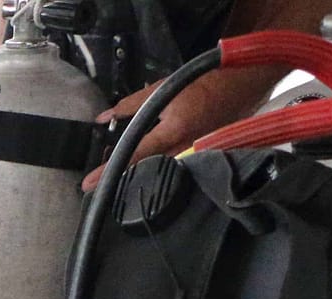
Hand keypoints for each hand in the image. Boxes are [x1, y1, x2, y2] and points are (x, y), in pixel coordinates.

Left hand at [82, 67, 278, 190]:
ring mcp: (196, 156)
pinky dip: (159, 172)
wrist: (243, 82)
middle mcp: (185, 148)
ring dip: (139, 176)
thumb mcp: (163, 88)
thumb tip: (104, 117)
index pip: (133, 155)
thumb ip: (131, 105)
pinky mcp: (204, 158)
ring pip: (161, 174)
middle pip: (146, 171)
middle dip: (122, 177)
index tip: (88, 185)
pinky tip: (147, 171)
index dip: (109, 170)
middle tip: (99, 182)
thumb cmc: (203, 82)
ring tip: (118, 178)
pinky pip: (176, 170)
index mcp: (173, 131)